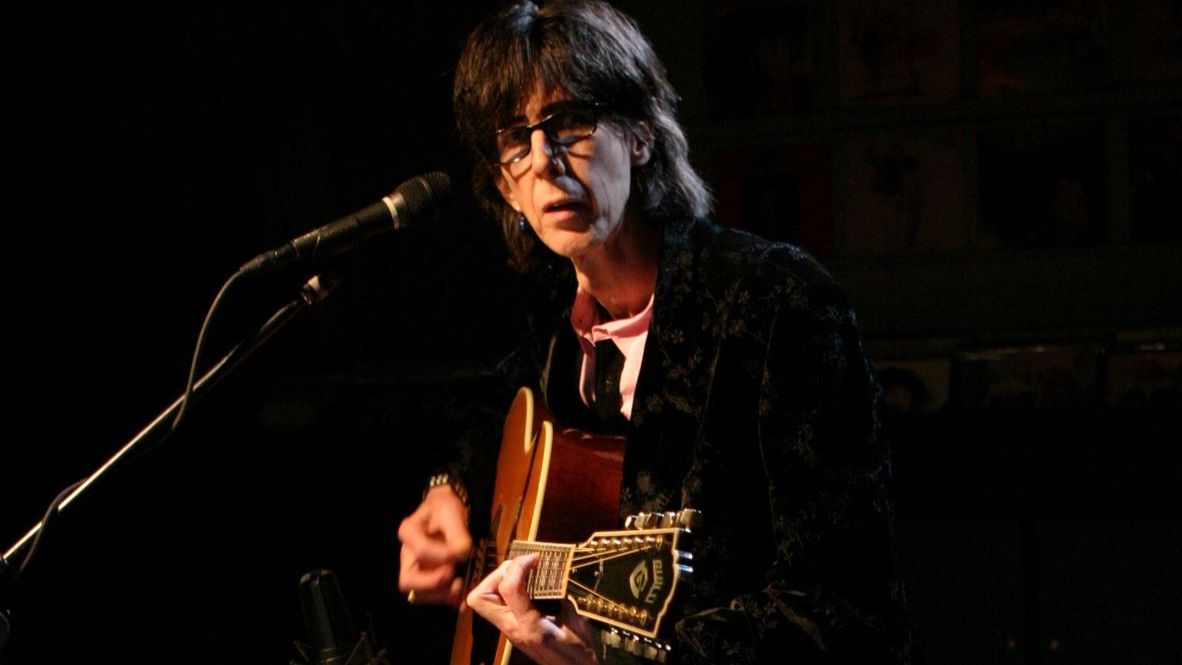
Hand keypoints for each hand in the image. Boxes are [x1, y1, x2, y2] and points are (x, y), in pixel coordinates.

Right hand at [397, 485, 471, 605]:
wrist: (448, 510)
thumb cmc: (445, 507)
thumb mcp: (451, 512)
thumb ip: (457, 533)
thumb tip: (462, 553)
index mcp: (408, 534)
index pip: (421, 551)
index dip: (442, 556)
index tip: (460, 553)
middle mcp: (408, 555)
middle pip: (409, 581)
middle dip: (433, 585)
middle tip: (455, 580)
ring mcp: (417, 568)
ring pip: (419, 593)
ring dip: (440, 594)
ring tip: (461, 587)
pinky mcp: (429, 577)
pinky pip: (433, 595)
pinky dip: (447, 599)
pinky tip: (461, 600)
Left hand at [467, 553, 598, 664]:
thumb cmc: (578, 652)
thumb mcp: (576, 622)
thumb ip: (562, 598)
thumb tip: (552, 576)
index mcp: (531, 627)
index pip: (509, 589)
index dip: (519, 566)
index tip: (534, 558)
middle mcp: (513, 629)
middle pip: (479, 598)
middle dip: (497, 574)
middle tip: (521, 567)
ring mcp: (509, 630)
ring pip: (483, 601)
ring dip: (498, 581)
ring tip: (521, 574)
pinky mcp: (512, 629)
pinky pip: (497, 604)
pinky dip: (505, 589)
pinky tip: (524, 585)